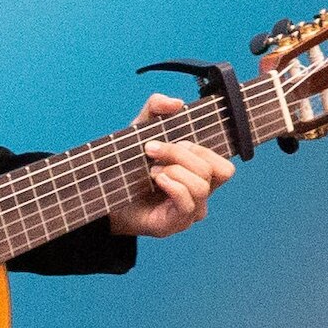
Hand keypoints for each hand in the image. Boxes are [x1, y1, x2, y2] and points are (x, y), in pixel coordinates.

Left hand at [106, 104, 234, 237]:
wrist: (103, 194)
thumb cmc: (128, 166)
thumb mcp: (141, 129)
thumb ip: (157, 107)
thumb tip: (177, 104)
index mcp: (199, 176)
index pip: (224, 168)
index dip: (203, 150)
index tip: (176, 141)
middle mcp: (199, 195)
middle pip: (211, 170)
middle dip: (180, 153)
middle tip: (152, 150)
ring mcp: (189, 212)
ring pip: (201, 186)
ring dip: (174, 170)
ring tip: (152, 170)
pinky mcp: (174, 224)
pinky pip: (187, 204)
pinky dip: (173, 186)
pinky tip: (156, 179)